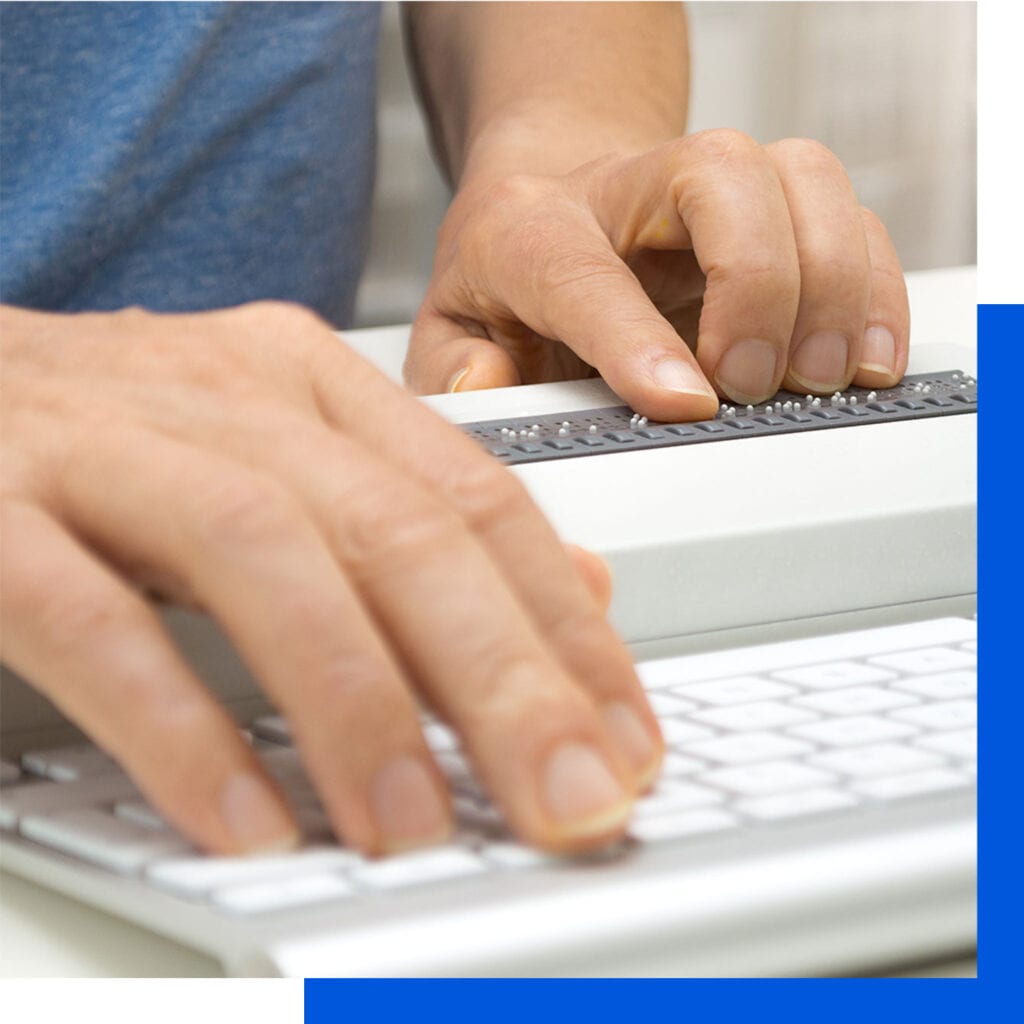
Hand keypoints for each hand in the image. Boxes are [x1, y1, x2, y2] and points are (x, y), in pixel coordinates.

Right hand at [0, 303, 659, 855]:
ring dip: (356, 704)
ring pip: (265, 557)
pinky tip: (245, 818)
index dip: (565, 626)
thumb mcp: (282, 459)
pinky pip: (94, 618)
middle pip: (398, 530)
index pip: (477, 499)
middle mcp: (221, 397)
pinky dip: (180, 725)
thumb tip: (573, 588)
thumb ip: (420, 520)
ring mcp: (100, 443)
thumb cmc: (108, 443)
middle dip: (501, 678)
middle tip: (568, 799)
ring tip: (414, 826)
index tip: (622, 736)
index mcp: (305, 383)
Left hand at [405, 131, 909, 421]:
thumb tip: (489, 386)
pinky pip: (850, 215)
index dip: (633, 337)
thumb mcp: (451, 334)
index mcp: (530, 228)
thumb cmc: (507, 281)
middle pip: (718, 175)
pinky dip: (874, 286)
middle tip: (750, 383)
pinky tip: (862, 356)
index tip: (685, 402)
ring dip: (832, 282)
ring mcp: (708, 187)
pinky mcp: (772, 206)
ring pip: (799, 178)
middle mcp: (627, 188)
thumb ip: (455, 370)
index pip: (580, 270)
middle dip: (755, 285)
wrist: (552, 204)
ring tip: (820, 376)